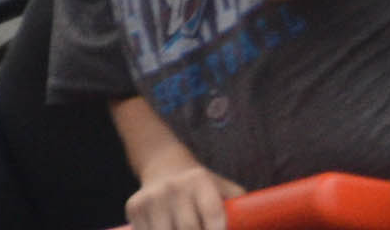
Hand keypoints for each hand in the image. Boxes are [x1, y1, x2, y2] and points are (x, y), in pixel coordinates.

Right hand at [126, 165, 244, 229]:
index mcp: (200, 180)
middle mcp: (174, 187)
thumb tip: (255, 224)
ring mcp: (151, 198)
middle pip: (189, 229)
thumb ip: (238, 205)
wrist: (164, 167)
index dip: (217, 229)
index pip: (212, 213)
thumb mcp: (222, 187)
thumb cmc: (201, 186)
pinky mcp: (134, 207)